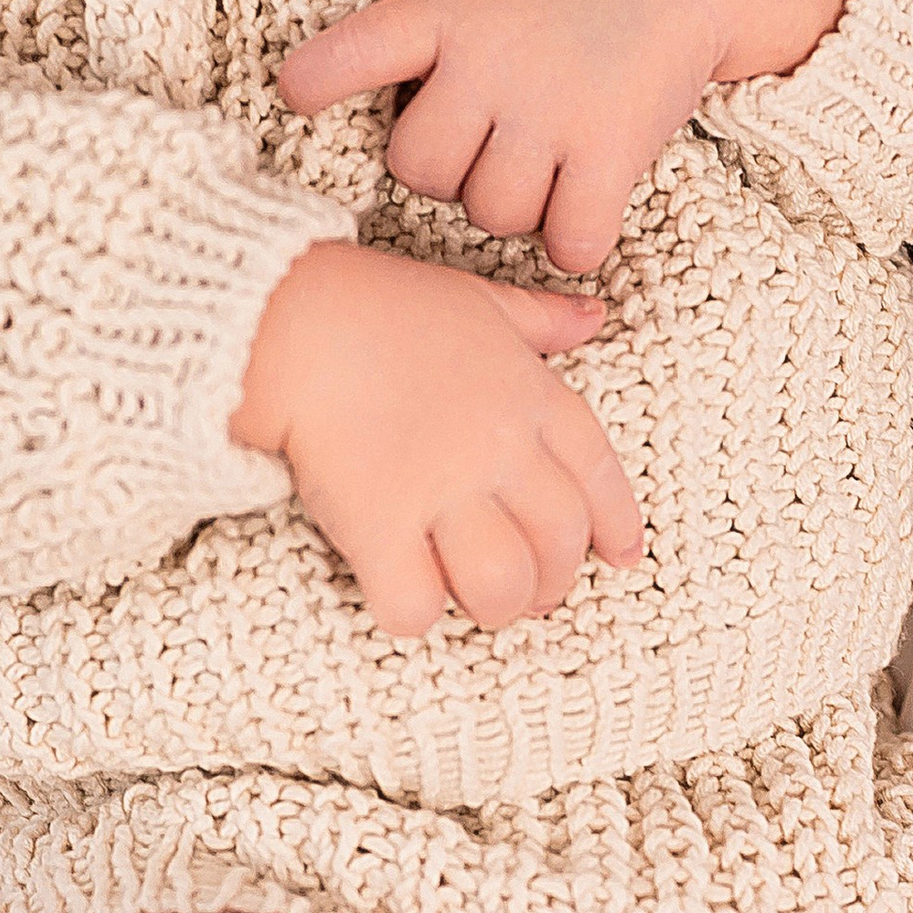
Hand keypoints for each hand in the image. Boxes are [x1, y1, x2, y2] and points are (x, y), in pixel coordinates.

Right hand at [229, 239, 640, 635]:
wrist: (290, 319)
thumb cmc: (378, 306)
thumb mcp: (476, 300)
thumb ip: (540, 318)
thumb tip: (594, 315)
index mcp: (531, 395)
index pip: (599, 474)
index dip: (616, 525)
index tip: (622, 558)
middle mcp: (499, 448)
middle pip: (558, 543)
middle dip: (552, 581)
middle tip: (528, 592)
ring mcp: (442, 489)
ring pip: (502, 585)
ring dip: (494, 607)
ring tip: (472, 602)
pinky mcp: (379, 524)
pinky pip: (417, 602)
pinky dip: (413, 613)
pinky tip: (401, 595)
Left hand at [278, 0, 845, 275]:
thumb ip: (408, 10)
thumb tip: (333, 55)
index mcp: (444, 15)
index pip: (361, 46)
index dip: (321, 76)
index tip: (296, 93)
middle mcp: (489, 62)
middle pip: (420, 170)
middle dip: (445, 177)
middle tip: (484, 151)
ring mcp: (552, 107)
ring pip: (492, 214)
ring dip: (513, 210)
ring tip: (541, 169)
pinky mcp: (612, 148)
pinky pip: (570, 240)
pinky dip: (575, 240)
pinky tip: (584, 210)